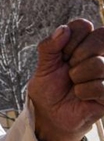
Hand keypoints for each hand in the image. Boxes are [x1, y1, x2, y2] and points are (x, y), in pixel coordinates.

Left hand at [28, 19, 103, 140]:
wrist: (50, 115)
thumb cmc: (49, 88)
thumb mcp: (44, 65)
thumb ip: (49, 46)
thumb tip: (63, 29)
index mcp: (85, 43)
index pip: (83, 25)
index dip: (69, 39)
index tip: (62, 55)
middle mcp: (101, 54)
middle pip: (99, 38)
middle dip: (76, 56)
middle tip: (69, 70)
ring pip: (99, 63)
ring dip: (78, 76)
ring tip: (74, 84)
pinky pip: (101, 85)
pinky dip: (84, 91)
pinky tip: (81, 95)